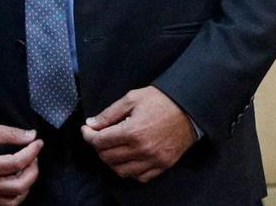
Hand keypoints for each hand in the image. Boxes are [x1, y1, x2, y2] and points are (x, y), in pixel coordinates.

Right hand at [0, 122, 42, 204]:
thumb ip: (8, 133)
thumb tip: (31, 136)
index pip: (16, 163)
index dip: (31, 152)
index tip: (38, 142)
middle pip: (19, 185)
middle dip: (33, 169)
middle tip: (33, 156)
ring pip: (16, 198)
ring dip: (27, 183)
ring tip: (26, 167)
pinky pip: (8, 204)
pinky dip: (18, 194)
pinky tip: (18, 180)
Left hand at [81, 86, 196, 182]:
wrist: (189, 108)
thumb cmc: (160, 100)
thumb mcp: (131, 99)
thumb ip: (109, 114)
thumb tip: (91, 124)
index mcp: (132, 132)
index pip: (100, 141)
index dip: (88, 135)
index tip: (86, 130)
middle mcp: (142, 149)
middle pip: (108, 157)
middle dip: (98, 147)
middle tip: (98, 136)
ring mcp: (154, 160)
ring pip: (121, 171)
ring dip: (111, 161)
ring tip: (112, 148)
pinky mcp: (164, 165)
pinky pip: (140, 177)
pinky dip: (130, 171)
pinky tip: (128, 158)